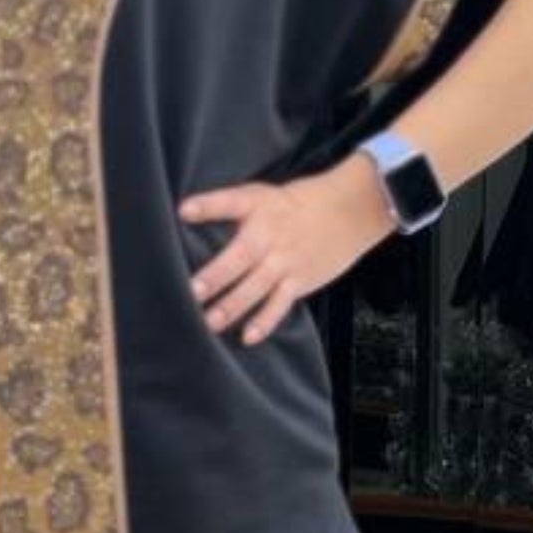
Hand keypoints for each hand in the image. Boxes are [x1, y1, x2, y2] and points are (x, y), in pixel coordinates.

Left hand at [178, 152, 396, 344]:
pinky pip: (280, 304)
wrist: (350, 211)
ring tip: (210, 323)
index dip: (207, 206)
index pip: (230, 202)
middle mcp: (271, 233)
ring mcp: (286, 259)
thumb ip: (227, 207)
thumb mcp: (262, 195)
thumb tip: (183, 216)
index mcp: (258, 205)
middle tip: (192, 292)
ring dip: (233, 305)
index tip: (184, 211)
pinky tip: (248, 337)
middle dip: (216, 275)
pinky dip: (265, 320)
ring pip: (257, 285)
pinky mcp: (299, 280)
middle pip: (240, 255)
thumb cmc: (295, 206)